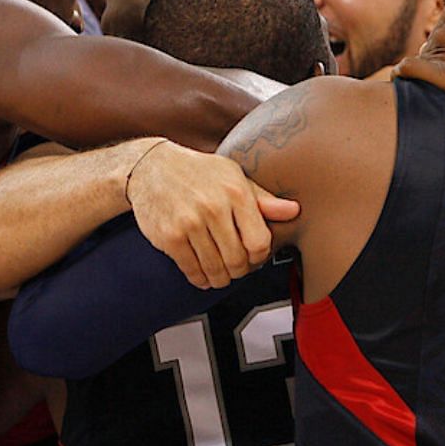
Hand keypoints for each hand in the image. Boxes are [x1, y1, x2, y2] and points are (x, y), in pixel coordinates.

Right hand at [127, 142, 298, 289]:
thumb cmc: (198, 172)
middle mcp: (213, 207)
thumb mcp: (233, 176)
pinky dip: (200, 278)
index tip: (253, 256)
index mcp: (235, 192)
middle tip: (236, 267)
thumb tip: (293, 211)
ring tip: (220, 272)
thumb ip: (263, 198)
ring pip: (216, 270)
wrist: (151, 167)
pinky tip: (202, 273)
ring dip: (221, 278)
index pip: (260, 242)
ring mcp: (189, 223)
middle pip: (238, 261)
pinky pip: (192, 270)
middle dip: (240, 270)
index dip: (259, 257)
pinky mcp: (170, 236)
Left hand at [395, 0, 444, 109]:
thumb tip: (439, 31)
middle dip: (444, 60)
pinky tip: (402, 80)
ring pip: (424, 60)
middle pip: (431, 46)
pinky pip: (409, 69)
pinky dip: (402, 75)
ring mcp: (444, 46)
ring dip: (437, 73)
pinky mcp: (444, 73)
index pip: (441, 31)